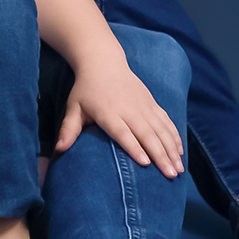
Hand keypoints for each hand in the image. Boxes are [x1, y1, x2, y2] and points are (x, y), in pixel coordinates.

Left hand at [56, 53, 183, 176]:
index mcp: (108, 112)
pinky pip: (166, 121)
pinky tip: (180, 152)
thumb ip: (68, 129)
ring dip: (172, 149)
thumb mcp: (74, 108)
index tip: (145, 163)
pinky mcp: (152, 103)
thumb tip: (58, 149)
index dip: (134, 147)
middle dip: (160, 154)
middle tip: (171, 175)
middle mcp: (128, 109)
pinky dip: (175, 136)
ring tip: (179, 169)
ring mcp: (143, 105)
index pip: (122, 132)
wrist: (103, 63)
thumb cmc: (85, 90)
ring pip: (161, 129)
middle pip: (147, 134)